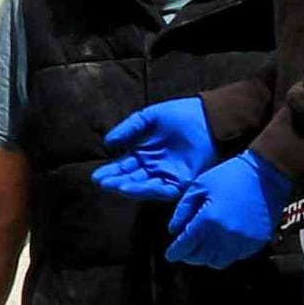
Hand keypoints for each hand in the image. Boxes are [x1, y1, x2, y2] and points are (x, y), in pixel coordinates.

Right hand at [93, 97, 212, 199]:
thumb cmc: (180, 115)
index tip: (96, 177)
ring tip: (114, 186)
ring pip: (145, 187)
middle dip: (116, 182)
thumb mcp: (148, 118)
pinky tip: (133, 187)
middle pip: (132, 179)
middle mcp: (155, 168)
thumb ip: (128, 129)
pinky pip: (164, 189)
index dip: (111, 172)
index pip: (124, 167)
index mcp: (146, 154)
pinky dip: (149, 189)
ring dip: (129, 187)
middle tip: (101, 183)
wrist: (208, 117)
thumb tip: (107, 143)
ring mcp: (168, 175)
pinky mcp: (182, 181)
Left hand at [161, 148, 282, 269]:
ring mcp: (242, 243)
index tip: (170, 254)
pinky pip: (236, 257)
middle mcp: (223, 237)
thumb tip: (174, 231)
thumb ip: (183, 210)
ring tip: (205, 247)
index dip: (175, 252)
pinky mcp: (256, 244)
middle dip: (190, 255)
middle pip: (200, 258)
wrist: (265, 175)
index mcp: (207, 221)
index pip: (185, 246)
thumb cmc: (230, 176)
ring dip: (208, 257)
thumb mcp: (199, 186)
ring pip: (218, 262)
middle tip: (187, 248)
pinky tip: (225, 241)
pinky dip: (227, 253)